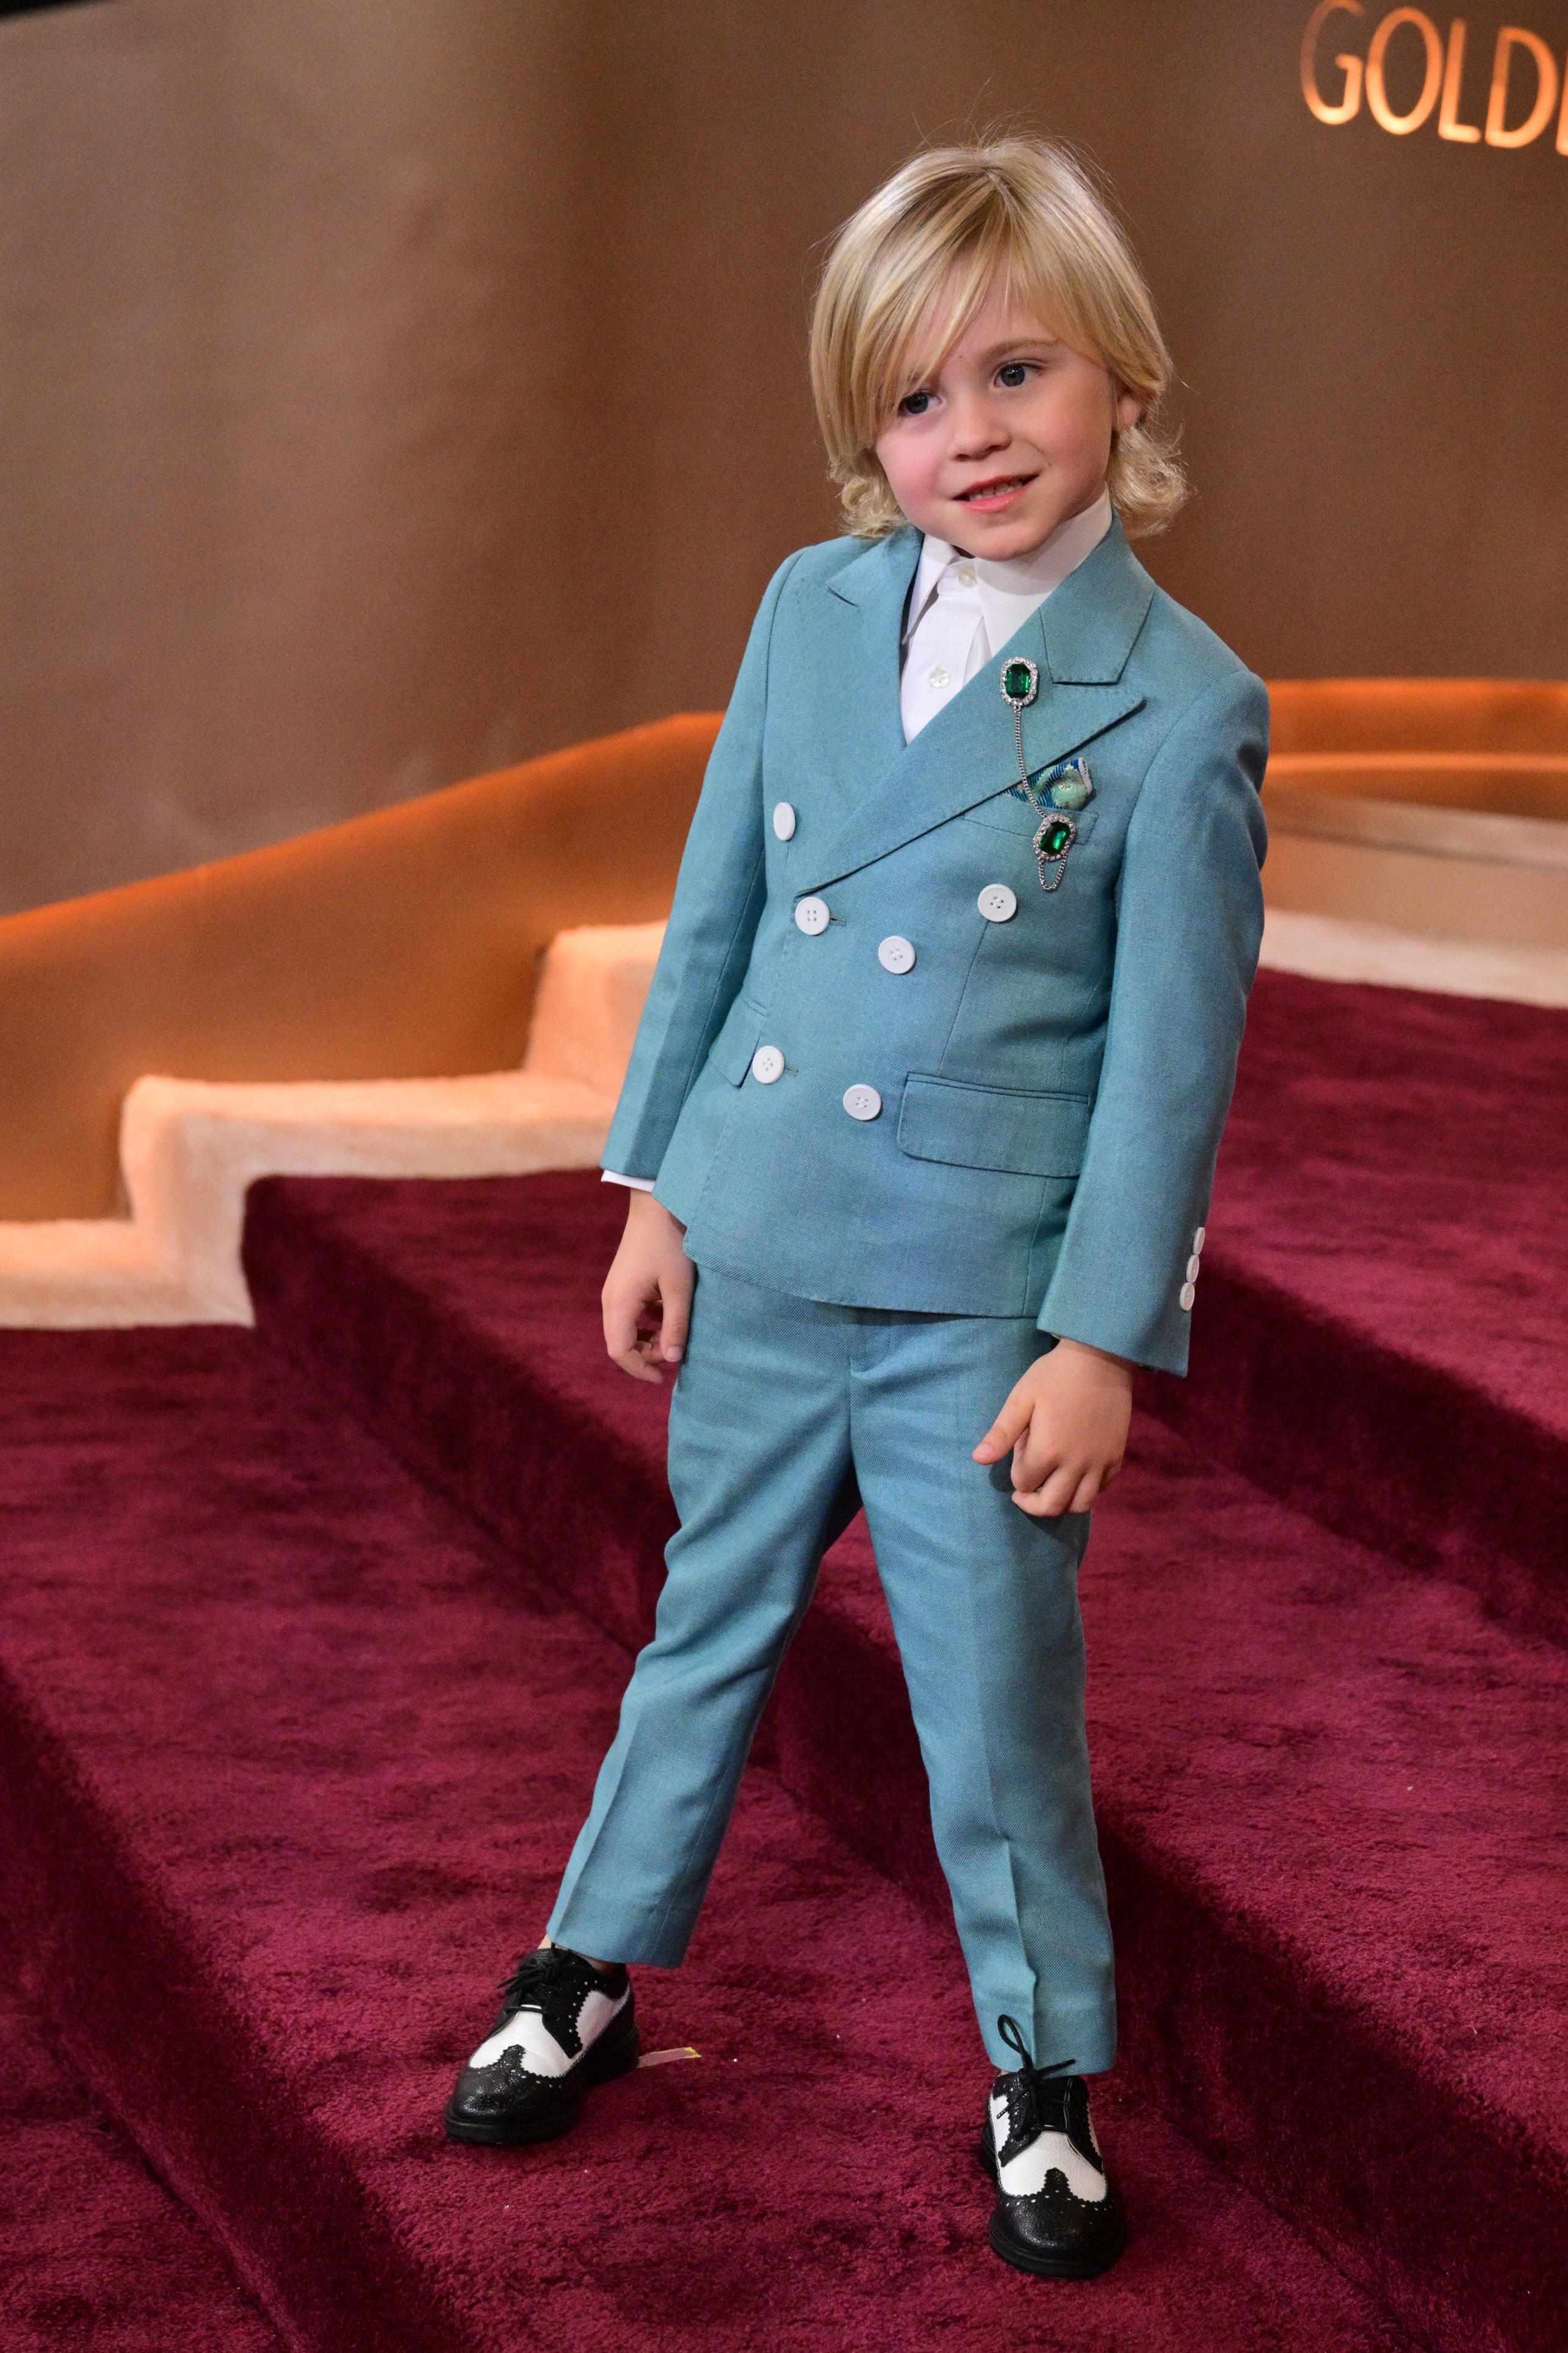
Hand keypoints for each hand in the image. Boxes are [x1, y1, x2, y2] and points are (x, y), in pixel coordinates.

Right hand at [602, 1190, 693, 1383]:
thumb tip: (672, 1360)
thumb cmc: (670, 1244)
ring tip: (673, 1334)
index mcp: (619, 1304)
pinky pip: (630, 1315)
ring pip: (625, 1330)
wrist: (658, 1205)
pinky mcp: (625, 1283)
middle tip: (673, 1351)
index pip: (619, 1352)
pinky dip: (647, 1323)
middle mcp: (611, 1300)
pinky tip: (669, 1313)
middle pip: (620, 1343)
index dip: (639, 1369)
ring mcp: (616, 1291)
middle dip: (645, 1355)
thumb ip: (675, 1325)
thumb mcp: (679, 1288)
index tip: (663, 1378)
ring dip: (646, 1339)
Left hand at [972, 1338, 1132, 1516]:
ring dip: (1061, 1503)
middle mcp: (1076, 1465)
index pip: (1024, 1482)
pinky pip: (1102, 1489)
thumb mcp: (1021, 1399)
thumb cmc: (1055, 1376)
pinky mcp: (1116, 1457)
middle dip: (1032, 1503)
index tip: (1021, 1450)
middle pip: (1051, 1506)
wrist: (1100, 1358)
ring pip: (1080, 1505)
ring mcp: (1099, 1463)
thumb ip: (1001, 1433)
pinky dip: (1086, 1490)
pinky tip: (1076, 1475)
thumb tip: (978, 1460)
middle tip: (1025, 1491)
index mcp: (1048, 1450)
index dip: (1017, 1471)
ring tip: (1052, 1487)